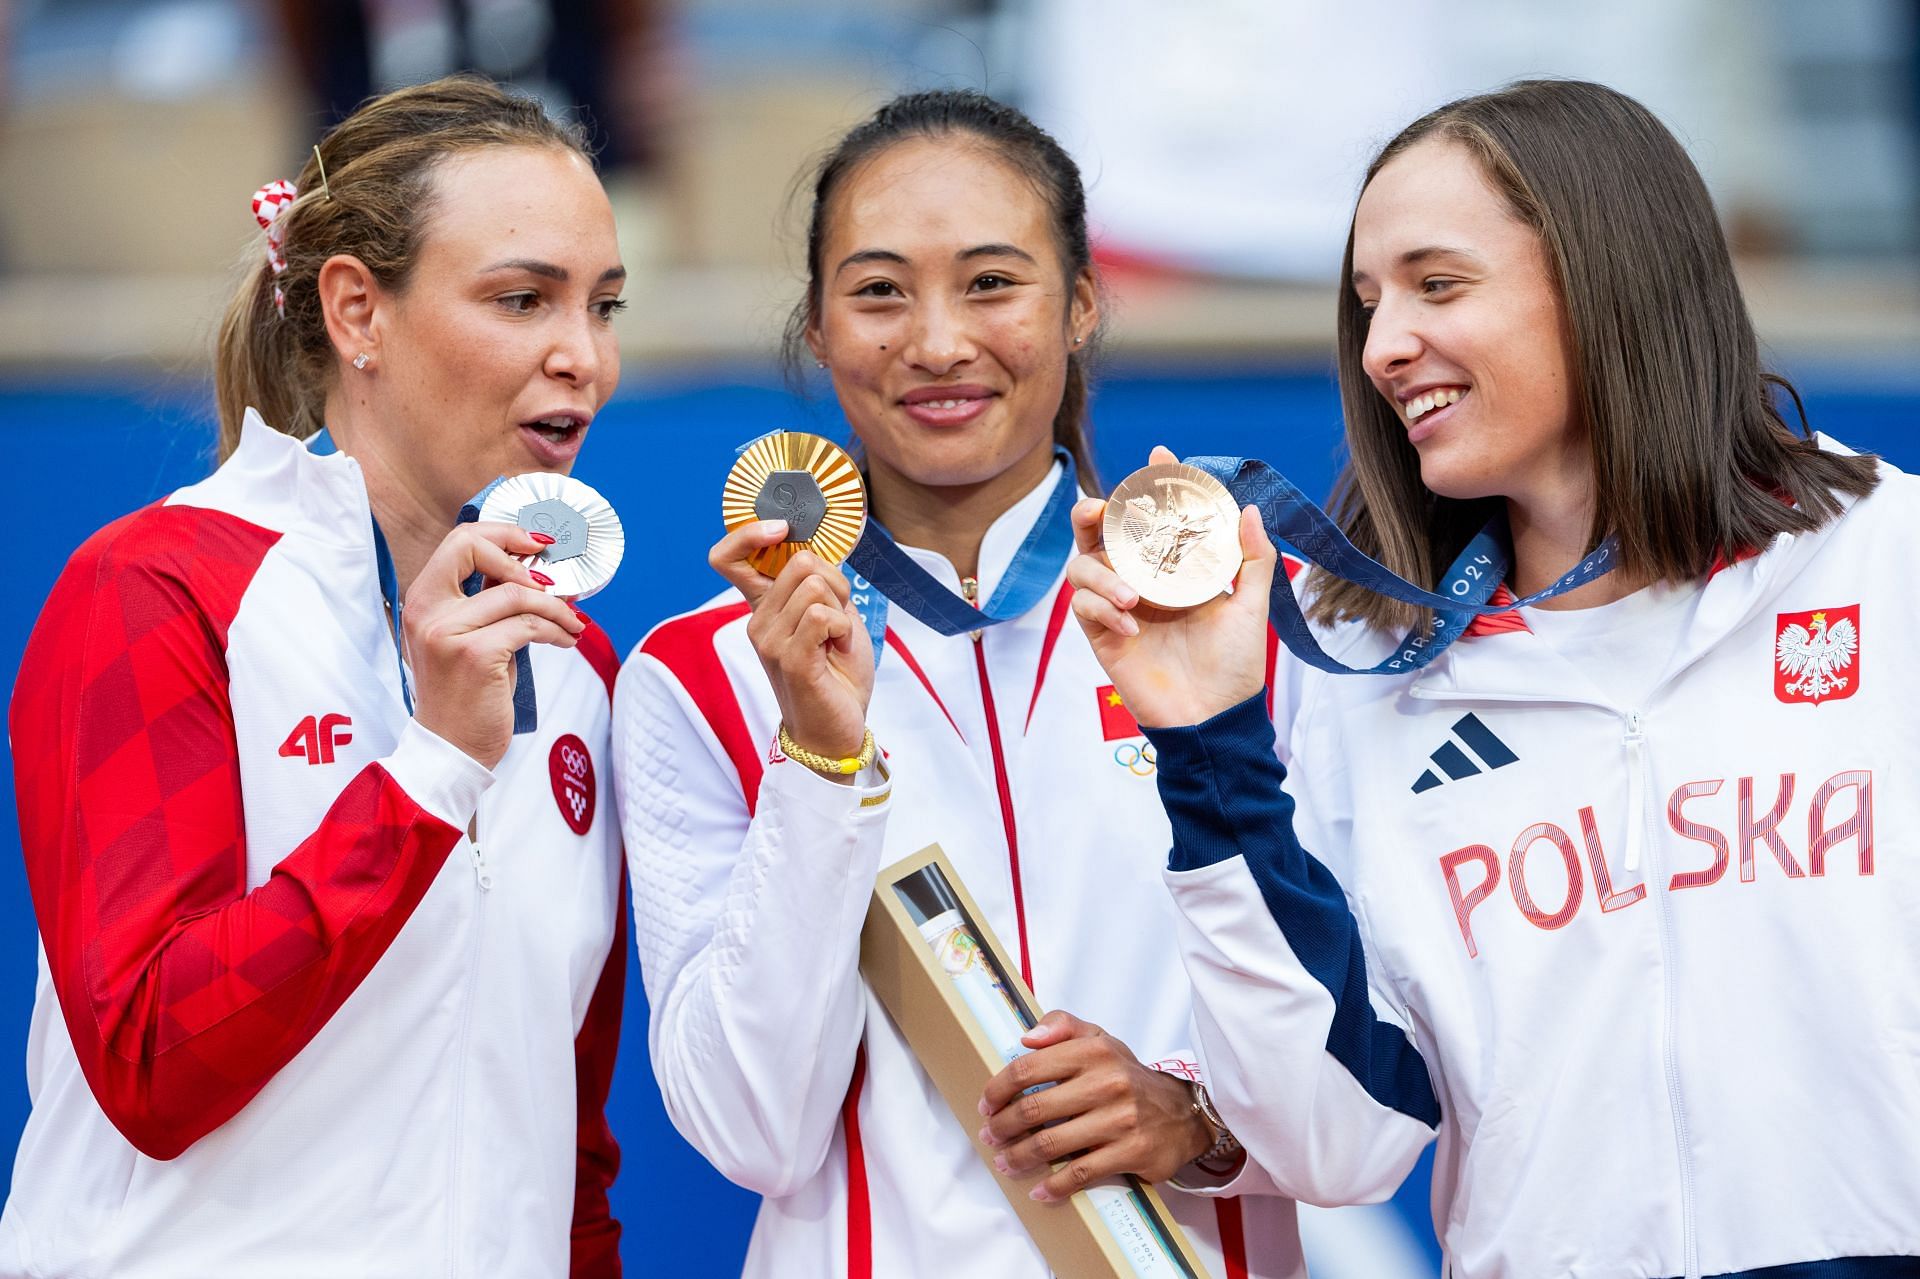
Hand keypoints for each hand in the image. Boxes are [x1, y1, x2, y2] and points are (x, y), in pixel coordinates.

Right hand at [405, 522, 585, 767]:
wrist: (452, 749)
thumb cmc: (466, 693)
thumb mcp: (470, 638)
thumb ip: (489, 602)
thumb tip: (537, 571)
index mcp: (422, 601)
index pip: (458, 541)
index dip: (502, 534)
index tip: (537, 546)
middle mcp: (427, 610)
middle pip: (474, 546)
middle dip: (522, 550)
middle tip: (555, 575)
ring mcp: (447, 632)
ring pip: (516, 592)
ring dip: (556, 606)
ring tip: (573, 623)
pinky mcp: (474, 655)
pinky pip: (529, 626)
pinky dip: (557, 630)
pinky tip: (565, 641)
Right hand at [709, 521, 873, 772]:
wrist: (835, 730)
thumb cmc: (834, 674)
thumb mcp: (833, 616)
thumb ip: (821, 583)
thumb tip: (817, 550)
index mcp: (763, 607)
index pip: (727, 557)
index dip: (749, 533)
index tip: (780, 530)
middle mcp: (758, 620)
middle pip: (800, 561)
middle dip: (835, 583)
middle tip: (838, 618)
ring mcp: (770, 639)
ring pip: (816, 585)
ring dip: (842, 611)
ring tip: (836, 641)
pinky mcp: (790, 658)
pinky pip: (823, 614)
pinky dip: (843, 629)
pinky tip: (837, 650)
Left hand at [976, 1011, 1211, 1201]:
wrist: (1182, 1112)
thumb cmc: (1128, 1076)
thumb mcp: (1100, 1039)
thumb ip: (1062, 1026)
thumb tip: (1026, 1037)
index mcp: (1093, 1051)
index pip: (1029, 1068)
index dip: (999, 1089)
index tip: (987, 1104)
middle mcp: (1107, 1082)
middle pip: (1035, 1109)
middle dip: (1004, 1127)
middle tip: (991, 1136)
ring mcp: (1120, 1119)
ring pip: (1052, 1144)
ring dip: (1019, 1157)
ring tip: (1005, 1163)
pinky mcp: (1131, 1152)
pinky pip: (1081, 1173)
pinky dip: (1054, 1186)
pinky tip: (1039, 1190)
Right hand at [1068, 445, 1274, 727]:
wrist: (1214, 718)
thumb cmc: (1234, 665)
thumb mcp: (1251, 607)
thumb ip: (1252, 558)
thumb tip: (1247, 508)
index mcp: (1173, 569)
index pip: (1156, 517)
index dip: (1153, 484)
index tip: (1161, 455)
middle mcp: (1141, 581)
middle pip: (1100, 533)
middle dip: (1093, 513)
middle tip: (1103, 509)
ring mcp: (1117, 607)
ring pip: (1081, 566)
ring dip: (1101, 572)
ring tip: (1133, 596)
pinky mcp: (1101, 636)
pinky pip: (1082, 607)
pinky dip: (1102, 608)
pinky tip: (1132, 626)